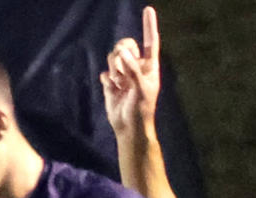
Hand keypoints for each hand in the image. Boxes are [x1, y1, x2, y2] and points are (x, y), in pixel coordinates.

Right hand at [100, 6, 161, 138]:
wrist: (129, 127)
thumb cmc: (141, 109)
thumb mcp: (141, 88)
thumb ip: (132, 68)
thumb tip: (122, 52)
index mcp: (149, 66)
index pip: (150, 41)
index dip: (149, 25)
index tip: (148, 9)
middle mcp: (136, 66)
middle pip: (126, 45)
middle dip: (121, 52)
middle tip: (122, 68)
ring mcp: (123, 74)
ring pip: (113, 57)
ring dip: (114, 69)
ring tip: (119, 85)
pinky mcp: (111, 83)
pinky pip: (105, 73)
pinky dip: (107, 81)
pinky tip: (113, 90)